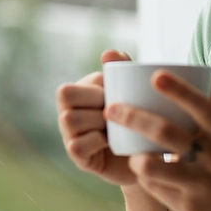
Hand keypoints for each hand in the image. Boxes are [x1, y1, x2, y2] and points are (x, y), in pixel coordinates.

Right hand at [56, 49, 136, 185]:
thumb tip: (109, 53)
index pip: (76, 77)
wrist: (146, 153)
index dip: (98, 86)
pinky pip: (76, 145)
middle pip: (64, 93)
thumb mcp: (132, 90)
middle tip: (114, 108)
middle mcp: (68, 111)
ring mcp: (70, 135)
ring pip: (68, 118)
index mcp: (78, 92)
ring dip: (96, 120)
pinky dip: (96, 141)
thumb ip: (123, 67)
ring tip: (115, 126)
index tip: (117, 94)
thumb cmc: (136, 117)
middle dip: (93, 98)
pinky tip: (111, 142)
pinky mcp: (78, 157)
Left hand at [105, 72, 210, 210]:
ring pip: (155, 166)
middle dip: (134, 117)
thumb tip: (207, 70)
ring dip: (136, 156)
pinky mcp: (187, 206)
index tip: (155, 76)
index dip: (179, 90)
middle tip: (110, 108)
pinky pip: (155, 187)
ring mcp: (200, 184)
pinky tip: (143, 169)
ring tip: (127, 150)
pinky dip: (145, 176)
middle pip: (167, 133)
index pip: (201, 107)